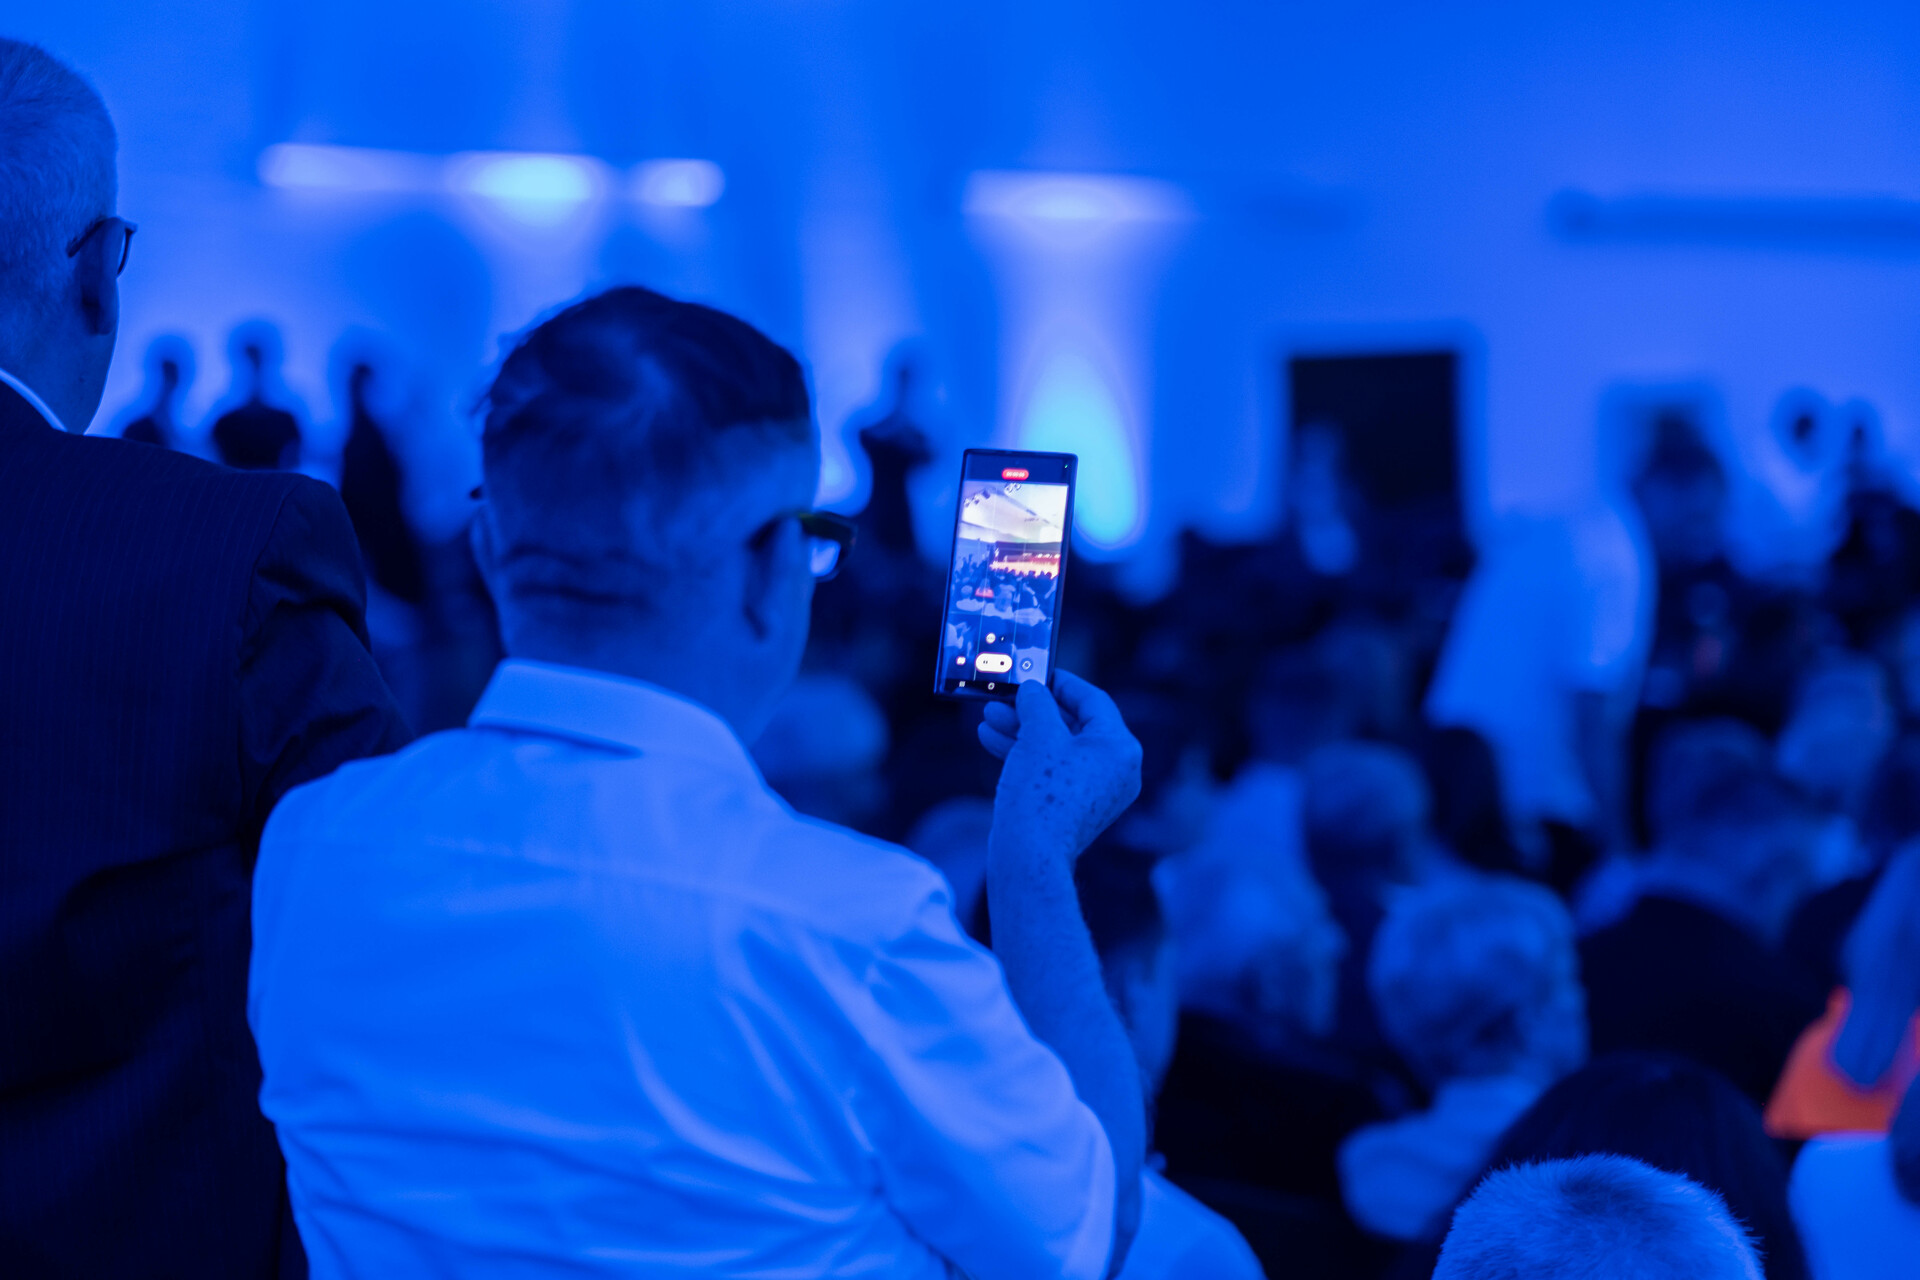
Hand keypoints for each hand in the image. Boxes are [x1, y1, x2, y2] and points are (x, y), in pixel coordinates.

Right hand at [979, 672, 1141, 866]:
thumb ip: (1037, 703)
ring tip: (989, 718)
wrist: (1029, 855)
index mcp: (1120, 748)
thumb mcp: (1038, 734)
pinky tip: (992, 740)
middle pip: (1073, 725)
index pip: (1093, 700)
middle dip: (1033, 710)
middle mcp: (1116, 770)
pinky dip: (1026, 755)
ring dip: (1022, 731)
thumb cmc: (1041, 793)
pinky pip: (1052, 771)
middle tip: (1006, 698)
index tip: (1038, 672)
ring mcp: (1096, 792)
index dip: (1062, 682)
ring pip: (1057, 749)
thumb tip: (1034, 690)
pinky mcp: (1075, 808)